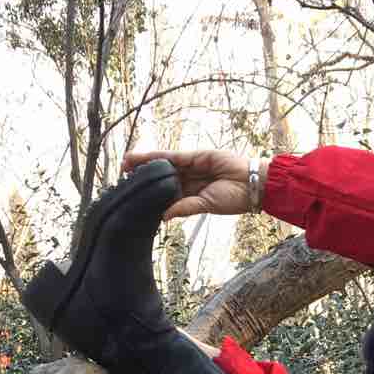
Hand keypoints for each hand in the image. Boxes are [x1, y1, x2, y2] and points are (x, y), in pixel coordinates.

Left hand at [121, 149, 265, 219]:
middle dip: (142, 176)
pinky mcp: (195, 156)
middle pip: (160, 176)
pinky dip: (156, 156)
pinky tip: (141, 158)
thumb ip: (185, 208)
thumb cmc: (234, 199)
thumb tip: (164, 216)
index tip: (132, 194)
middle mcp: (189, 179)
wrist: (252, 185)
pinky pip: (172, 156)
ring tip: (124, 164)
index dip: (150, 192)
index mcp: (191, 194)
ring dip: (143, 163)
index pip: (166, 192)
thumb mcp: (205, 206)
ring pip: (162, 164)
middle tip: (121, 177)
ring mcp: (191, 166)